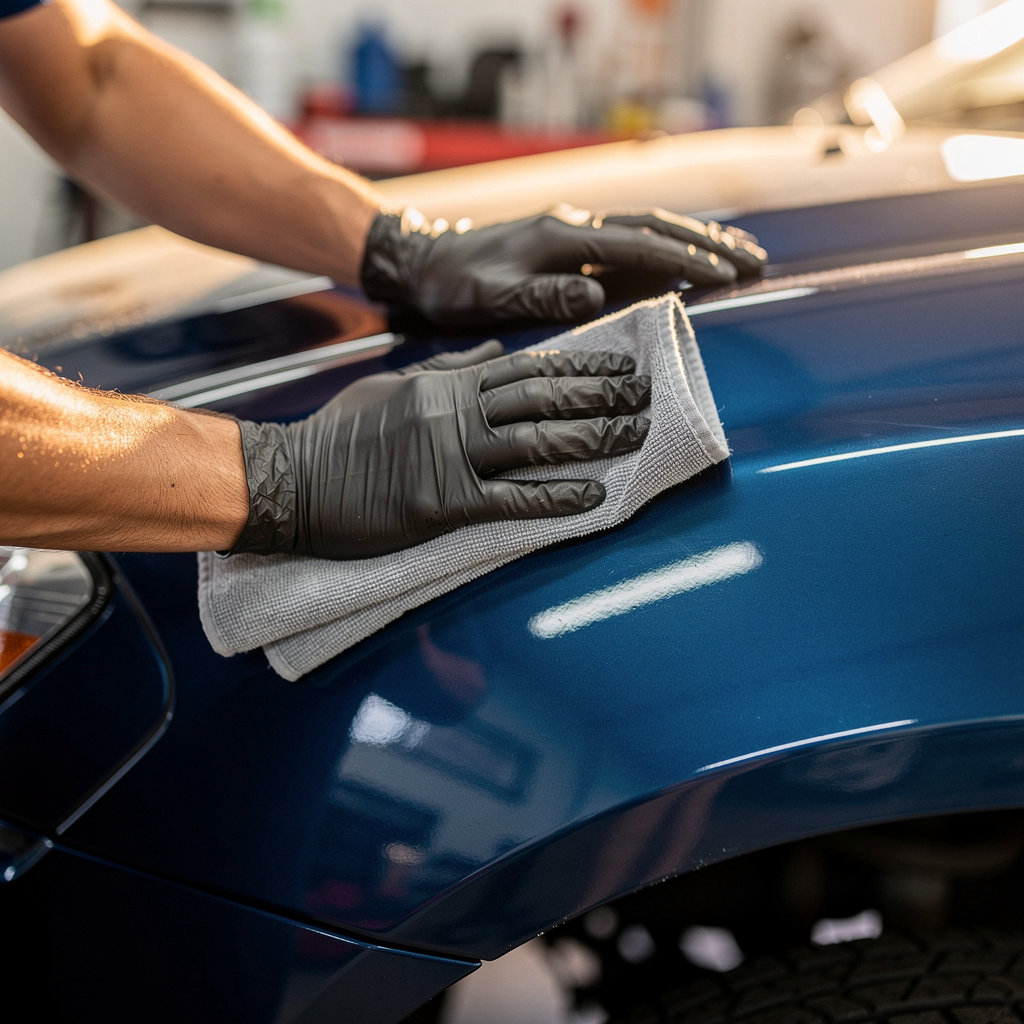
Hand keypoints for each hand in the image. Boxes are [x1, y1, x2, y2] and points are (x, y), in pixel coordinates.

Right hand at [229, 341, 650, 559]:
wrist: (293, 480)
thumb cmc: (341, 434)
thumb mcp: (397, 386)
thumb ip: (451, 369)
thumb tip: (495, 352)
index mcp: (447, 384)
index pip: (528, 368)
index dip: (582, 366)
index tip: (622, 365)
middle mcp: (456, 413)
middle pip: (544, 399)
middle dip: (603, 396)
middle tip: (648, 395)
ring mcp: (451, 457)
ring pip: (538, 442)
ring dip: (595, 439)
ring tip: (638, 435)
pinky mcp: (442, 503)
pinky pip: (512, 499)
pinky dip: (558, 497)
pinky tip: (596, 496)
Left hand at [360, 204, 766, 326]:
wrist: (426, 261)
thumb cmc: (455, 285)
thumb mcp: (490, 296)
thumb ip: (541, 297)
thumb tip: (594, 298)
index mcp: (561, 238)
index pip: (636, 245)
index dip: (684, 260)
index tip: (726, 275)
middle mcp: (576, 226)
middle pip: (655, 227)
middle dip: (709, 246)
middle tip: (757, 264)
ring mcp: (577, 232)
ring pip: (649, 229)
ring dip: (697, 242)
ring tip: (744, 257)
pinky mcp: (575, 245)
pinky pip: (630, 242)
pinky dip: (668, 248)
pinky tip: (690, 261)